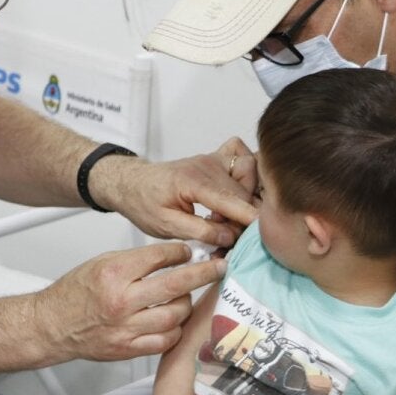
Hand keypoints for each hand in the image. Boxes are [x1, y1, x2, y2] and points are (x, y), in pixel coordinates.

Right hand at [34, 244, 225, 361]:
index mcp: (114, 274)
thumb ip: (137, 260)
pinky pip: (165, 341)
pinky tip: (174, 321)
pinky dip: (175, 330)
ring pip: (176, 315)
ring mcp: (126, 328)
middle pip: (177, 284)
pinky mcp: (128, 349)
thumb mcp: (102, 263)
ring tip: (185, 297)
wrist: (52, 326)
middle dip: (204, 273)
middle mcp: (121, 301)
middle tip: (218, 267)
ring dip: (187, 304)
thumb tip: (172, 256)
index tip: (190, 252)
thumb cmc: (74, 294)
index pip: (161, 256)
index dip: (182, 252)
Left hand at [92, 138, 258, 248]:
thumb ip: (199, 231)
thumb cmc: (145, 203)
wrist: (133, 183)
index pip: (231, 200)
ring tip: (226, 217)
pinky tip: (236, 193)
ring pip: (250, 172)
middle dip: (245, 216)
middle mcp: (206, 166)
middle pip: (244, 191)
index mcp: (192, 182)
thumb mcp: (166, 226)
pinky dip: (247, 173)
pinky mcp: (216, 159)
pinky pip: (243, 157)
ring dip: (248, 196)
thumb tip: (229, 237)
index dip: (249, 219)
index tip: (263, 234)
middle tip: (230, 236)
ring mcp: (213, 159)